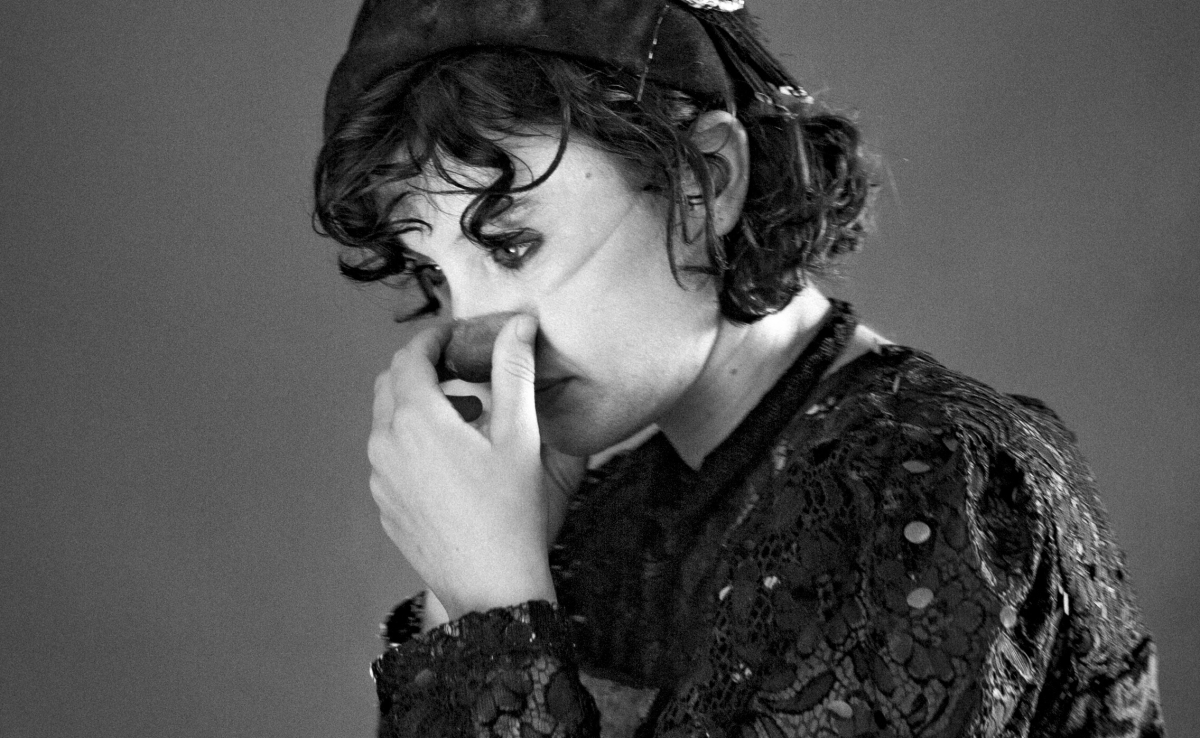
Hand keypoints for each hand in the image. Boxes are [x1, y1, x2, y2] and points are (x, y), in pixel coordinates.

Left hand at [369, 314, 555, 620]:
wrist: (492, 588)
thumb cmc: (512, 513)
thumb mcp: (520, 436)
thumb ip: (514, 371)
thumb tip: (517, 324)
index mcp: (416, 419)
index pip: (410, 356)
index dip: (435, 337)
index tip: (459, 334)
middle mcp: (385, 444)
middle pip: (391, 383)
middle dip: (424, 368)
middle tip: (463, 370)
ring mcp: (380, 478)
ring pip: (388, 421)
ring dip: (419, 405)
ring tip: (467, 416)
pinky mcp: (384, 505)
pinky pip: (390, 456)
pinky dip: (413, 441)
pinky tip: (453, 459)